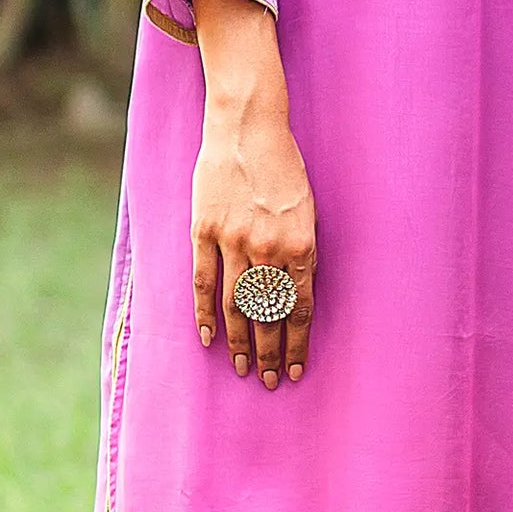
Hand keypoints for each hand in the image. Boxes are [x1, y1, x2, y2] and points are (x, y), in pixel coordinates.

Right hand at [189, 0, 316, 387]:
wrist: (249, 129)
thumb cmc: (284, 168)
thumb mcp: (308, 211)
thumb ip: (302, 253)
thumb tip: (296, 295)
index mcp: (300, 245)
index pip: (298, 309)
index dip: (296, 343)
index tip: (295, 369)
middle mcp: (268, 249)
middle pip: (269, 315)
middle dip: (270, 353)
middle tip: (267, 382)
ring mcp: (234, 241)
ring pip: (237, 305)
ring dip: (241, 342)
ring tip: (242, 369)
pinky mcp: (205, 231)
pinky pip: (204, 282)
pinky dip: (205, 313)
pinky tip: (209, 338)